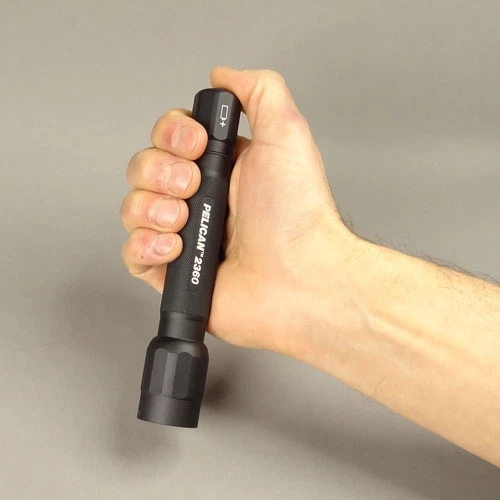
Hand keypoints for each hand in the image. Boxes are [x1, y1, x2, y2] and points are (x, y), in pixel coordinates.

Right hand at [121, 68, 357, 355]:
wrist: (300, 277)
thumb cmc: (298, 215)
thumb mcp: (286, 134)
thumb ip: (258, 91)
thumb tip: (223, 76)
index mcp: (220, 167)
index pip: (168, 137)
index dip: (171, 135)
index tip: (196, 145)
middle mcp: (200, 199)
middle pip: (143, 168)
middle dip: (161, 172)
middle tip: (194, 186)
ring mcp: (184, 235)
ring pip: (133, 208)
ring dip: (153, 209)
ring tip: (186, 221)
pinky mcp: (173, 272)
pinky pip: (132, 253)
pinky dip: (146, 246)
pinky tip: (176, 247)